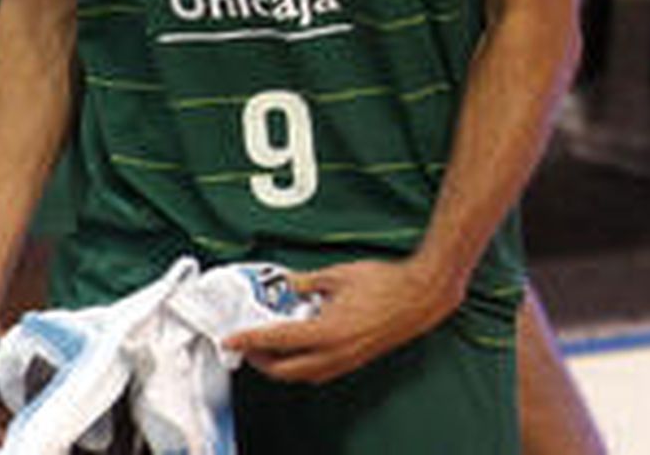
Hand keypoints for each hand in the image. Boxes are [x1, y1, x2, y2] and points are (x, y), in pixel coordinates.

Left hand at [224, 258, 457, 384]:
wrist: (418, 298)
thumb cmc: (381, 283)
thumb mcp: (335, 275)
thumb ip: (306, 283)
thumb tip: (289, 285)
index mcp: (326, 332)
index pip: (276, 340)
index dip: (249, 340)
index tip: (230, 340)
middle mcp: (335, 354)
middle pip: (286, 370)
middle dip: (261, 361)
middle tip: (245, 345)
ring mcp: (347, 361)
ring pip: (304, 375)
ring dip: (282, 366)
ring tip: (267, 347)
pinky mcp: (356, 361)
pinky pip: (321, 371)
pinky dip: (303, 364)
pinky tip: (298, 348)